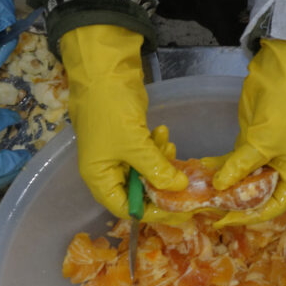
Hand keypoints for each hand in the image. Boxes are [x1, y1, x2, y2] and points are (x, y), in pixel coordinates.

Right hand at [59, 23, 180, 214]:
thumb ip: (157, 169)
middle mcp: (106, 170)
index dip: (151, 212)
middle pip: (138, 191)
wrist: (104, 73)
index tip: (178, 211)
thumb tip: (179, 188)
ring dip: (161, 161)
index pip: (125, 209)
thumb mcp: (135, 145)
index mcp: (99, 178)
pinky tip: (163, 132)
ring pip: (146, 170)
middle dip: (162, 185)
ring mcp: (118, 153)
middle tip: (186, 183)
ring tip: (170, 146)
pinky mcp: (129, 138)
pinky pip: (147, 152)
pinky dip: (157, 146)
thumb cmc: (111, 113)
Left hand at [215, 38, 285, 224]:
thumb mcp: (263, 143)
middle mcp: (281, 170)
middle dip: (231, 200)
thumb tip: (218, 187)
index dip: (248, 216)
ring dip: (222, 183)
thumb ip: (240, 167)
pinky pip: (234, 162)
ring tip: (197, 190)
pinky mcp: (250, 143)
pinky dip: (219, 166)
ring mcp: (265, 156)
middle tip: (204, 206)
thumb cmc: (285, 111)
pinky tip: (200, 169)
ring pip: (241, 178)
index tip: (222, 219)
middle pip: (255, 195)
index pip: (273, 207)